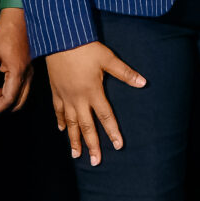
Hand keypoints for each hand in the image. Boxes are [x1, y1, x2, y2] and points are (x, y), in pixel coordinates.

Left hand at [0, 11, 33, 117]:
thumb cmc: (4, 35)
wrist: (19, 17)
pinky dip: (10, 91)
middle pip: (18, 100)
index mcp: (18, 72)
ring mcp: (30, 70)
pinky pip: (22, 85)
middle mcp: (27, 74)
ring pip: (21, 94)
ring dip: (6, 100)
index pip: (9, 99)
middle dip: (3, 108)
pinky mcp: (28, 66)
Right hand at [44, 42, 146, 165]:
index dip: (113, 132)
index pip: (105, 117)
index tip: (118, 146)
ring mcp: (65, 96)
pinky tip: (61, 130)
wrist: (60, 38)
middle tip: (95, 161)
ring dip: (73, 139)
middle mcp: (78, 98)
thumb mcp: (108, 58)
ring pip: (70, 123)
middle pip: (86, 126)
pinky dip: (60, 121)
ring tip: (76, 155)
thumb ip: (125, 73)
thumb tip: (143, 83)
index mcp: (93, 92)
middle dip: (92, 145)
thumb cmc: (85, 47)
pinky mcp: (55, 90)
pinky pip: (57, 110)